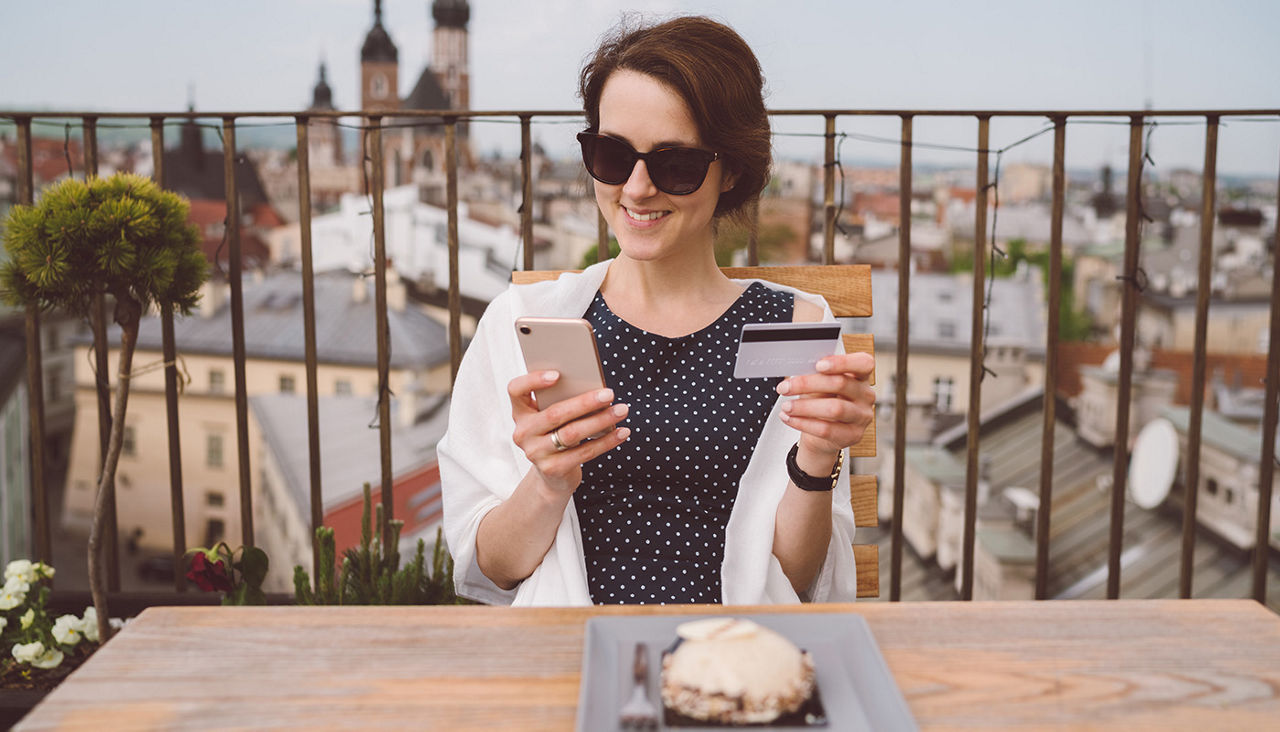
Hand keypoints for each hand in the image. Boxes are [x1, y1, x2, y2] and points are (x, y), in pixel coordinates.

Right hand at [507, 370, 629, 495]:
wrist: (553, 475)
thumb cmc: (557, 434)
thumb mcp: (553, 418)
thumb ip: (562, 401)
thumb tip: (595, 388)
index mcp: (521, 412)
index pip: (516, 390)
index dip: (533, 380)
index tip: (557, 375)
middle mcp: (523, 432)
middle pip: (555, 413)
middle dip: (585, 402)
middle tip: (609, 393)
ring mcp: (535, 453)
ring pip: (572, 433)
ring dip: (601, 420)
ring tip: (621, 410)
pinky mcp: (552, 469)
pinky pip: (584, 452)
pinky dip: (606, 441)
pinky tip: (622, 432)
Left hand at [775, 352, 875, 463]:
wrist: (822, 433)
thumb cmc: (822, 401)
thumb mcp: (820, 385)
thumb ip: (815, 376)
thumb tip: (796, 373)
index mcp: (861, 376)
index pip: (863, 363)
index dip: (842, 362)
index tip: (818, 365)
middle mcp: (866, 395)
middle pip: (841, 384)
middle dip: (808, 384)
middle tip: (785, 388)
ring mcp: (862, 416)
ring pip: (834, 408)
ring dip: (804, 407)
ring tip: (786, 406)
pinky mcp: (853, 435)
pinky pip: (826, 429)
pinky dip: (803, 423)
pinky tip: (789, 418)